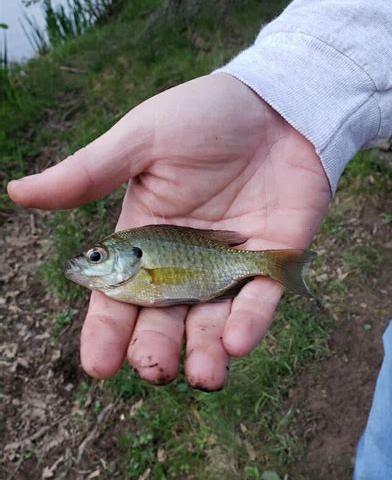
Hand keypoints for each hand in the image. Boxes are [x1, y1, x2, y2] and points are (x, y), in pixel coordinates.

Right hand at [8, 74, 330, 389]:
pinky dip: (250, 323)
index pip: (118, 296)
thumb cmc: (205, 115)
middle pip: (164, 319)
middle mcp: (184, 262)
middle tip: (154, 370)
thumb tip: (18, 191)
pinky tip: (237, 344)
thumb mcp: (143, 139)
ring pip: (212, 323)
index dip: (107, 332)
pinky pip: (259, 301)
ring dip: (206, 354)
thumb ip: (90, 172)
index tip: (97, 366)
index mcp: (145, 239)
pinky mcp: (271, 262)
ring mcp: (229, 265)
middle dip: (157, 350)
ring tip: (203, 377)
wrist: (277, 102)